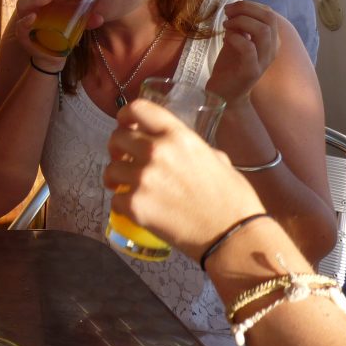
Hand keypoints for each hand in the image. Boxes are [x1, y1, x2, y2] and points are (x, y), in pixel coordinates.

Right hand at [5, 0, 102, 70]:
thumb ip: (87, 19)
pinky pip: (19, 25)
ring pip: (23, 3)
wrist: (53, 55)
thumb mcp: (77, 22)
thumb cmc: (62, 32)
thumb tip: (100, 18)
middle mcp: (33, 4)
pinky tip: (34, 17)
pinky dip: (25, 20)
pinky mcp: (23, 34)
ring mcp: (26, 18)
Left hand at [104, 99, 264, 261]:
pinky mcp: (134, 205)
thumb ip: (191, 147)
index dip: (126, 114)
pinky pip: (114, 198)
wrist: (234, 236)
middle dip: (117, 147)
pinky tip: (135, 207)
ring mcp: (142, 178)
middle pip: (118, 137)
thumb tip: (178, 148)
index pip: (138, 108)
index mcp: (177, 136)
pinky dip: (121, 204)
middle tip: (123, 159)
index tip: (125, 124)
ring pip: (111, 168)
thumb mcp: (217, 159)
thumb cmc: (233, 199)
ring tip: (125, 185)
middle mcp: (155, 152)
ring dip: (116, 177)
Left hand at [206, 0, 278, 104]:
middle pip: (269, 18)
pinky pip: (249, 48)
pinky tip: (225, 38)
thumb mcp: (236, 40)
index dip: (250, 5)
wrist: (225, 93)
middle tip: (227, 12)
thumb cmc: (231, 65)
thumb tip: (235, 9)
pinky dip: (236, 38)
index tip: (231, 7)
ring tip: (226, 24)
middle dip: (246, 9)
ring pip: (263, 31)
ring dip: (242, 22)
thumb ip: (239, 26)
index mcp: (271, 40)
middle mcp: (272, 49)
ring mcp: (264, 60)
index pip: (269, 13)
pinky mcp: (252, 71)